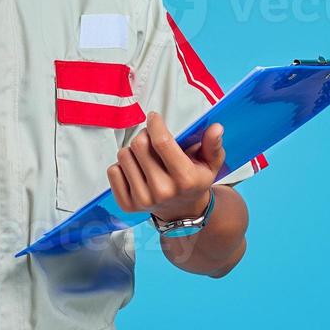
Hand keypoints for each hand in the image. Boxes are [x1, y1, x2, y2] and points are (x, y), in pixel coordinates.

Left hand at [107, 111, 224, 222]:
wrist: (183, 211)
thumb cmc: (194, 181)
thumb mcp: (210, 164)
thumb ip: (213, 145)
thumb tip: (215, 128)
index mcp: (184, 179)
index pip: (161, 142)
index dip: (155, 124)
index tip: (154, 118)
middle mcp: (162, 191)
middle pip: (139, 145)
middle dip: (144, 135)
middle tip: (151, 139)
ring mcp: (142, 200)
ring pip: (124, 155)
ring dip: (133, 151)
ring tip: (146, 158)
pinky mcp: (127, 204)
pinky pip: (113, 171)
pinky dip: (122, 166)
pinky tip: (137, 170)